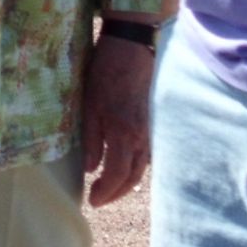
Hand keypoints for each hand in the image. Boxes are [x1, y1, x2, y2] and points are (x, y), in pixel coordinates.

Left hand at [82, 34, 154, 206]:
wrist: (132, 46)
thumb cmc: (106, 73)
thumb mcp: (90, 105)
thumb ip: (91, 140)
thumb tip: (91, 169)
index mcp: (124, 135)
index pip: (116, 176)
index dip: (105, 193)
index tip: (92, 200)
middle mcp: (143, 137)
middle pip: (132, 177)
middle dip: (116, 192)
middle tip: (100, 198)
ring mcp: (153, 130)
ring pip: (143, 166)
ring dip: (127, 180)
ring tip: (111, 185)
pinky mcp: (157, 121)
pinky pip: (149, 153)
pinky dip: (137, 165)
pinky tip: (127, 164)